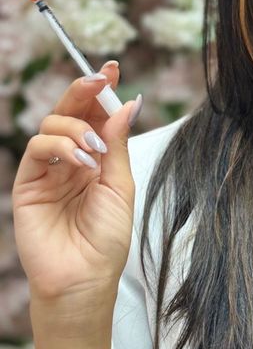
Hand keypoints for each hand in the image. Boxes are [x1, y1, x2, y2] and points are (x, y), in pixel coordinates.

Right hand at [11, 62, 141, 306]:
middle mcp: (71, 160)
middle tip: (100, 78)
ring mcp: (48, 171)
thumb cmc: (106, 240)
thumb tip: (128, 102)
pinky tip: (81, 160)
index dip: (101, 91)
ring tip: (96, 149)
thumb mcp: (121, 186)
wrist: (85, 280)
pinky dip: (60, 145)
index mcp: (96, 159)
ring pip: (51, 125)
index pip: (95, 116)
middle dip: (84, 90)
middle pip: (70, 112)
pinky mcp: (28, 183)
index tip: (112, 68)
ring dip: (76, 126)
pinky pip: (37, 149)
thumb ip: (119, 144)